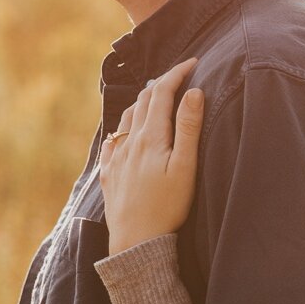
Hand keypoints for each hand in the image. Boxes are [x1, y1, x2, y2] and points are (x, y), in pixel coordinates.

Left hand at [99, 58, 204, 254]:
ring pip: (127, 117)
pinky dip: (124, 125)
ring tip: (157, 97)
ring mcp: (117, 157)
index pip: (163, 92)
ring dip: (143, 101)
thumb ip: (189, 127)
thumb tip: (194, 92)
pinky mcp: (110, 174)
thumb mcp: (185, 166)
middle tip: (181, 75)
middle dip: (163, 82)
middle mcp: (130, 141)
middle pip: (144, 100)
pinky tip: (126, 131)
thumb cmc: (168, 206)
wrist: (135, 242)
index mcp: (150, 136)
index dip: (178, 72)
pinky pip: (113, 140)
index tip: (194, 62)